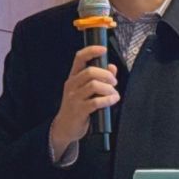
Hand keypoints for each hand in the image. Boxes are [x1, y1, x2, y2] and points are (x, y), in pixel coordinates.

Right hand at [48, 42, 118, 158]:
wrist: (64, 128)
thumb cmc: (77, 108)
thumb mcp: (86, 91)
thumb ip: (100, 78)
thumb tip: (112, 67)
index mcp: (73, 77)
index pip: (80, 58)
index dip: (92, 51)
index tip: (103, 50)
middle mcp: (72, 85)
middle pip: (90, 71)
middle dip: (106, 75)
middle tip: (114, 82)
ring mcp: (74, 98)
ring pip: (94, 85)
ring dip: (108, 89)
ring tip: (113, 94)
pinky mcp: (79, 110)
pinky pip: (96, 102)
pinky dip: (107, 100)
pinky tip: (112, 100)